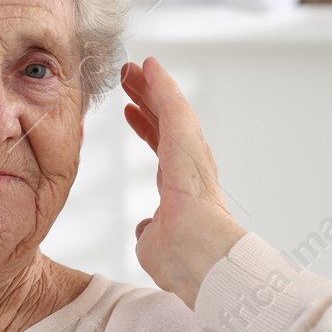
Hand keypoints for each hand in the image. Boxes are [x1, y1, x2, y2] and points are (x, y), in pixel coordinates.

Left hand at [120, 58, 246, 308]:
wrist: (203, 263)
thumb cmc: (185, 265)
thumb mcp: (154, 247)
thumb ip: (150, 232)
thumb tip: (147, 228)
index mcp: (181, 192)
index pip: (161, 152)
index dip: (145, 130)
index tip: (130, 113)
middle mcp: (190, 170)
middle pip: (165, 125)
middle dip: (147, 100)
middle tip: (128, 77)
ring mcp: (192, 156)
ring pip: (170, 112)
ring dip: (153, 88)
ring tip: (133, 67)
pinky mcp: (189, 145)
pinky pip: (174, 108)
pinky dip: (162, 86)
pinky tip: (150, 66)